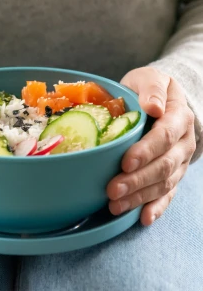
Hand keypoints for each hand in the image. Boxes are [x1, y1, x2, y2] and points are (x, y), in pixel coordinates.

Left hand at [107, 67, 195, 224]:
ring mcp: (179, 160)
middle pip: (163, 165)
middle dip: (138, 180)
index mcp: (178, 116)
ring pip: (164, 183)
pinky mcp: (172, 173)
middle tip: (113, 190)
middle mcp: (182, 142)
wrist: (160, 100)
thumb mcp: (150, 78)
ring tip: (116, 205)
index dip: (146, 151)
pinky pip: (168, 193)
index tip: (125, 162)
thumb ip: (152, 89)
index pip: (164, 136)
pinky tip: (143, 218)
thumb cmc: (148, 88)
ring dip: (140, 196)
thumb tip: (153, 107)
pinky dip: (157, 207)